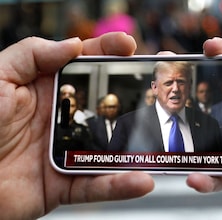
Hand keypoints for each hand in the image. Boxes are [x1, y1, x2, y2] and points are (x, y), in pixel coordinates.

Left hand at [0, 32, 153, 218]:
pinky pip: (96, 185)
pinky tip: (140, 179)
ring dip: (137, 146)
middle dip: (135, 93)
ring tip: (159, 136)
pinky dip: (119, 184)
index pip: (84, 67)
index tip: (128, 46)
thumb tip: (72, 45)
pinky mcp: (64, 185)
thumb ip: (32, 55)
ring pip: (109, 148)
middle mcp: (61, 119)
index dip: (107, 53)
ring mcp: (66, 152)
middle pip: (106, 104)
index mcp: (46, 91)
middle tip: (158, 83)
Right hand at [187, 10, 221, 218]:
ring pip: (210, 140)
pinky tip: (194, 176)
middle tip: (166, 77)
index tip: (207, 47)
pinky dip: (205, 178)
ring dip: (189, 136)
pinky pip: (219, 176)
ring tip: (171, 127)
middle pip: (216, 101)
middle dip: (191, 90)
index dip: (221, 57)